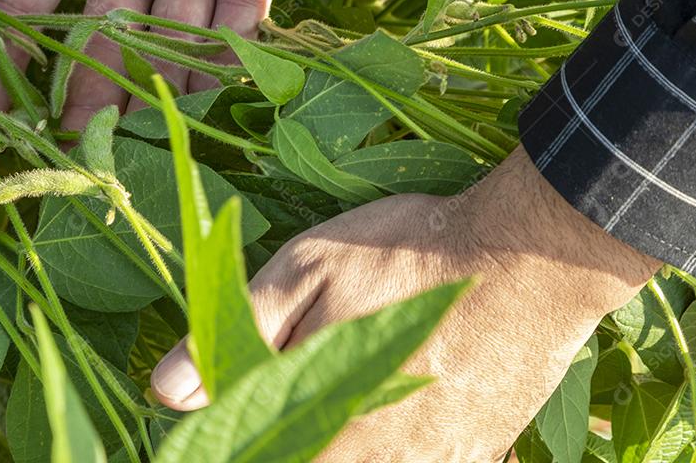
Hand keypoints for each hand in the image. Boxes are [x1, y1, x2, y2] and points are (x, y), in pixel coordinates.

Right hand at [0, 0, 316, 128]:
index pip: (28, 8)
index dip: (3, 60)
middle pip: (105, 40)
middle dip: (87, 94)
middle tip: (71, 152)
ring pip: (178, 36)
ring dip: (163, 85)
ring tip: (147, 138)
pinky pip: (248, 5)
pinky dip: (237, 46)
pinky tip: (219, 89)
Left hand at [151, 148, 660, 461]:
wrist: (530, 254)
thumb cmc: (409, 253)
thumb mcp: (310, 269)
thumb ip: (241, 333)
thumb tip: (165, 393)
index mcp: (334, 430)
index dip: (236, 451)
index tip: (218, 435)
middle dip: (287, 444)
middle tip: (282, 406)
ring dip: (337, 445)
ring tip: (337, 400)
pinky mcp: (476, 456)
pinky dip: (389, 446)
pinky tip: (387, 412)